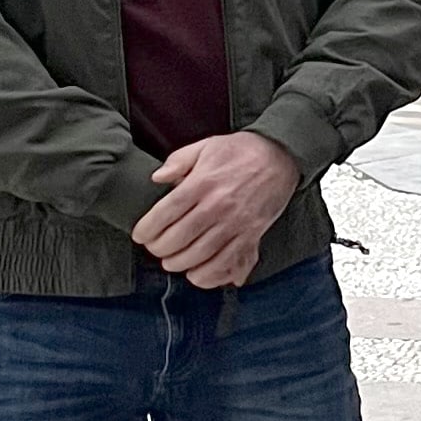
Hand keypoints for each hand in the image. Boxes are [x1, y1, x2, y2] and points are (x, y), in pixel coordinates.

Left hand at [132, 131, 302, 288]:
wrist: (280, 156)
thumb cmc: (241, 151)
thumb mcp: (206, 146)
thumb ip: (178, 161)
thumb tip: (157, 178)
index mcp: (203, 182)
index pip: (166, 212)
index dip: (148, 228)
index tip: (140, 236)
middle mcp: (218, 204)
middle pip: (179, 237)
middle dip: (160, 249)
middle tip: (154, 249)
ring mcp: (236, 222)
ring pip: (200, 253)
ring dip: (180, 263)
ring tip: (171, 262)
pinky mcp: (252, 233)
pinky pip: (227, 261)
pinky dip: (208, 273)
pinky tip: (195, 274)